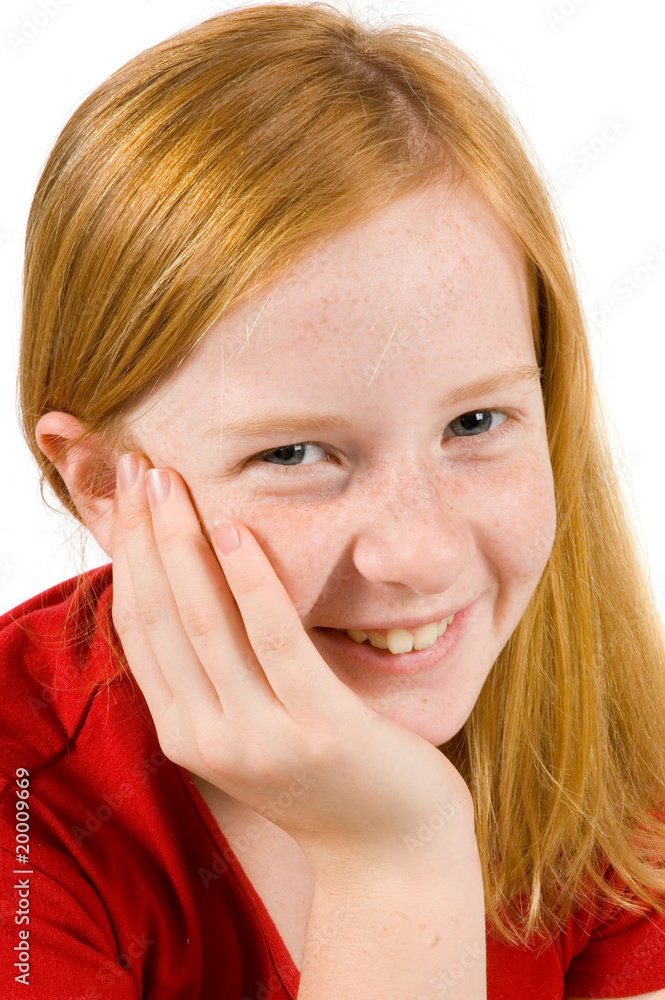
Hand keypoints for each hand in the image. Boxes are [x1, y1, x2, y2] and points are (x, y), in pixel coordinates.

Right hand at [111, 453, 475, 886]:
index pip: (140, 628)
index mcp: (185, 732)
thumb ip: (215, 675)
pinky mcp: (318, 728)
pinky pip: (275, 639)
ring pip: (204, 623)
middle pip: (161, 617)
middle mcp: (207, 738)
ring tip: (171, 483)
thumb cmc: (324, 775)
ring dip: (182, 545)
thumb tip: (189, 590)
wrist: (389, 850)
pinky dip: (250, 581)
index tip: (126, 497)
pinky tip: (236, 530)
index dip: (127, 557)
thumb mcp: (251, 727)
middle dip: (143, 536)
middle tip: (137, 467)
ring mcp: (260, 737)